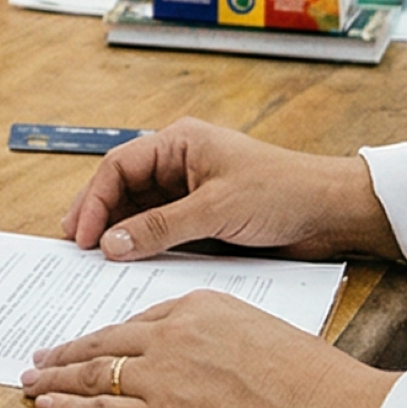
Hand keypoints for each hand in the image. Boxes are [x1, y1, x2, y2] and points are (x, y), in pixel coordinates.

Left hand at [20, 291, 399, 407]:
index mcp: (201, 306)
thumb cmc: (319, 383)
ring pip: (92, 374)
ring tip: (32, 381)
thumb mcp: (265, 334)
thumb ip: (225, 339)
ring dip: (55, 378)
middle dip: (69, 352)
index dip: (109, 335)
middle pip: (105, 342)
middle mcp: (173, 335)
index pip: (140, 320)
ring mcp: (161, 377)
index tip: (92, 341)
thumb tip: (211, 361)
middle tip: (42, 356)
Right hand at [61, 118, 398, 262]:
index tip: (81, 234)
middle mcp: (179, 163)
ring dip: (119, 233)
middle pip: (122, 188)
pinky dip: (144, 245)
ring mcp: (190, 191)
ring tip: (95, 260)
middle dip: (98, 216)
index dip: (94, 200)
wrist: (332, 213)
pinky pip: (162, 230)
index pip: (119, 167)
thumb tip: (110, 245)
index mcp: (179, 143)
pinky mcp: (203, 218)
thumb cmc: (283, 193)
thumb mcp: (216, 209)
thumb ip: (160, 227)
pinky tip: (130, 264)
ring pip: (139, 211)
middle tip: (75, 247)